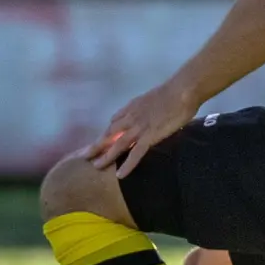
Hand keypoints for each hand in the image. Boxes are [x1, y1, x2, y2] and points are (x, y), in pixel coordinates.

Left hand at [85, 81, 199, 177]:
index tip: (99, 143)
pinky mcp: (150, 135)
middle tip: (83, 156)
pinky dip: (127, 164)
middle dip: (96, 145)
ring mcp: (139, 127)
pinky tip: (120, 174)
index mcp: (132, 108)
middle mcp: (131, 117)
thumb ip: (145, 107)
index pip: (114, 122)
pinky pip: (136, 152)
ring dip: (106, 156)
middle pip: (109, 134)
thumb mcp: (154, 98)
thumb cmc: (174, 92)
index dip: (106, 134)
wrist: (182, 90)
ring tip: (96, 166)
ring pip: (118, 144)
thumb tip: (142, 112)